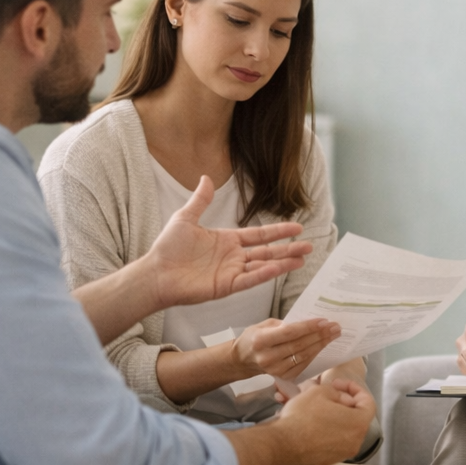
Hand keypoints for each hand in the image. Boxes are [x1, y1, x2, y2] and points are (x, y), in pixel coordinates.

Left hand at [145, 176, 311, 309]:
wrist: (155, 272)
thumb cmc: (168, 247)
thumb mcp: (185, 218)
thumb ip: (201, 200)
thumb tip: (206, 177)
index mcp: (226, 240)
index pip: (259, 235)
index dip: (278, 231)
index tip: (297, 227)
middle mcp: (232, 257)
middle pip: (267, 251)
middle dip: (288, 249)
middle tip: (310, 246)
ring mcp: (231, 272)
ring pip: (263, 266)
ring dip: (282, 262)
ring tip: (302, 259)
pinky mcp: (225, 286)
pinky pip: (248, 280)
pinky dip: (263, 274)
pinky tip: (278, 268)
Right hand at [234, 318, 339, 379]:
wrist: (243, 359)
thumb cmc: (254, 338)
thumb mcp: (264, 325)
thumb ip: (284, 324)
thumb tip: (308, 323)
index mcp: (261, 340)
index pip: (290, 333)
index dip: (308, 327)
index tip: (324, 321)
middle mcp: (268, 357)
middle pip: (299, 345)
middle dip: (320, 335)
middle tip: (335, 327)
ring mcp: (276, 369)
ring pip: (304, 355)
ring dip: (321, 345)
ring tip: (333, 335)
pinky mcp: (283, 376)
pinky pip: (304, 364)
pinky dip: (315, 354)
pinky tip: (323, 346)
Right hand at [268, 379, 375, 464]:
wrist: (281, 446)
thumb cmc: (301, 419)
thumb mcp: (319, 392)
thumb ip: (335, 391)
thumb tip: (336, 397)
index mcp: (358, 424)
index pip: (367, 402)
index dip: (353, 388)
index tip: (338, 384)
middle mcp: (354, 442)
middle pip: (353, 416)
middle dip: (339, 401)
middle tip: (323, 394)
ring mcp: (340, 454)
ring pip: (340, 428)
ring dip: (329, 415)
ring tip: (311, 406)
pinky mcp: (326, 460)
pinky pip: (329, 440)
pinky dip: (322, 429)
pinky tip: (305, 421)